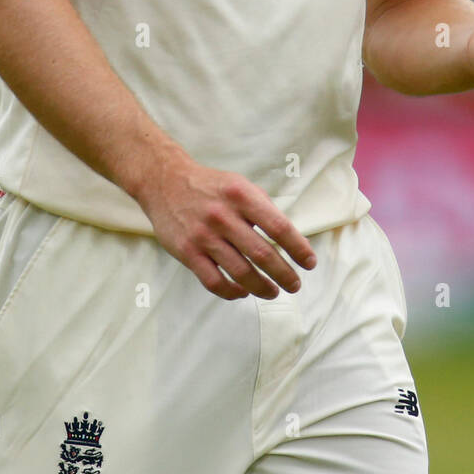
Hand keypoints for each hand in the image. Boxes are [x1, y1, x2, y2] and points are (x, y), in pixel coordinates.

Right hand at [135, 155, 316, 301]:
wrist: (164, 181)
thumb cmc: (210, 186)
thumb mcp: (240, 185)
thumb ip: (262, 208)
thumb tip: (289, 238)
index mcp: (242, 196)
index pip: (279, 227)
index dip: (298, 248)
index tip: (309, 263)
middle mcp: (224, 216)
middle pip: (262, 254)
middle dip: (285, 274)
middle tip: (295, 285)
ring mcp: (204, 236)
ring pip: (241, 273)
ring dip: (262, 287)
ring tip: (273, 292)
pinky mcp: (187, 252)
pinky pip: (214, 282)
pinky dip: (232, 292)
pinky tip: (243, 292)